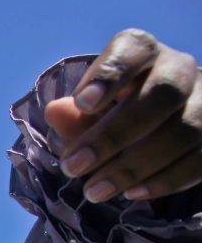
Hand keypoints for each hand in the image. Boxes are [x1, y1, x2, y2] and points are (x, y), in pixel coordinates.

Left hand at [44, 29, 201, 202]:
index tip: (82, 104)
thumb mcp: (90, 114)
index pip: (133, 49)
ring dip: (135, 166)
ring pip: (185, 130)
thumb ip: (75, 117)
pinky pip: (200, 159)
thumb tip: (55, 112)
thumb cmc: (115, 115)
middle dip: (114, 135)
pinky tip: (132, 193)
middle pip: (163, 94)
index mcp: (143, 53)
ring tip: (95, 191)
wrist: (160, 128)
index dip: (109, 75)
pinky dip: (165, 180)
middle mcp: (179, 69)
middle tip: (74, 168)